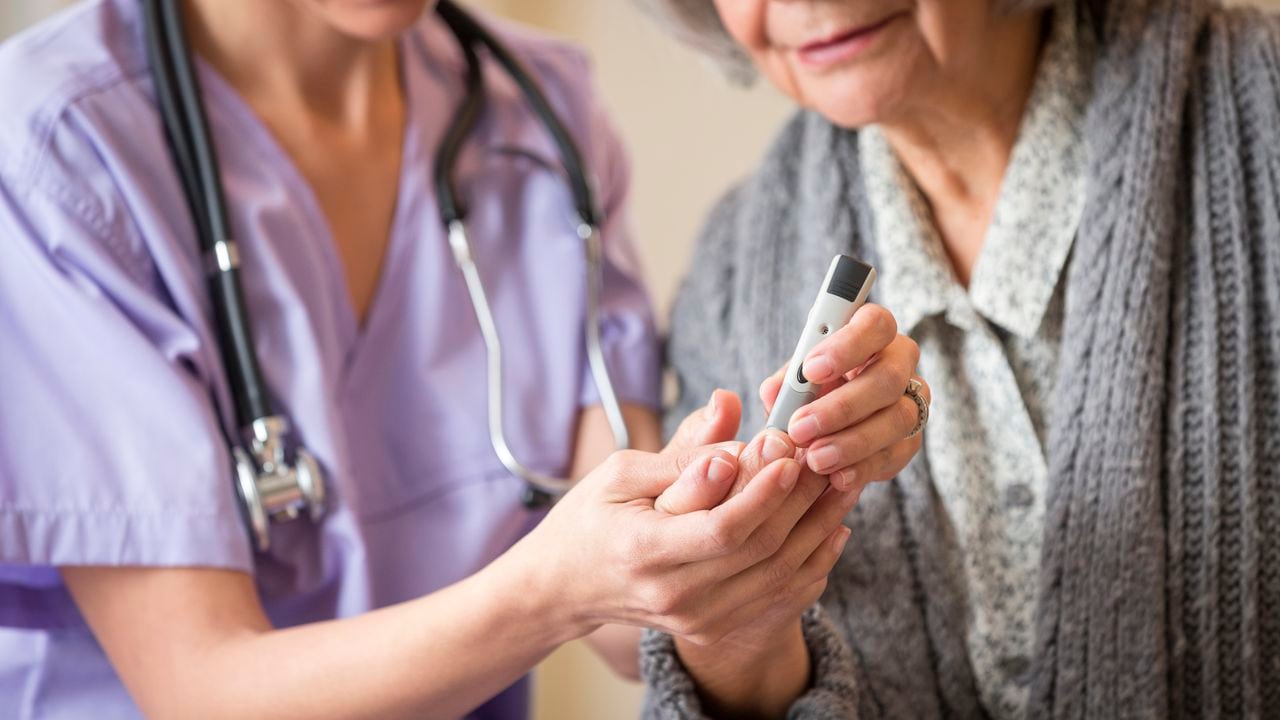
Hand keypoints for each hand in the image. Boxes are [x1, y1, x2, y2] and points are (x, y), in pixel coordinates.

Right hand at [514, 391, 848, 645]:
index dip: (764, 491)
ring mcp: (696, 618)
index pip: (722, 527)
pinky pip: (778, 598)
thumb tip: (729, 411)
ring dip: (818, 528)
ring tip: (839, 485)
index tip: (789, 452)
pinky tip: (830, 529)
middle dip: (801, 500)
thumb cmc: (590, 519)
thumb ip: (682, 450)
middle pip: (760, 550)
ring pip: (778, 576)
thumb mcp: (621, 472)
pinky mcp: (712, 628)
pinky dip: (812, 562)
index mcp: (644, 550)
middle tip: (825, 458)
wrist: (566, 588)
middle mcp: (674, 594)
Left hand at [761, 304, 929, 490]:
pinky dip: (863, 468)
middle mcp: (900, 363)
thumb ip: (784, 384)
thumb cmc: (811, 391)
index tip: (811, 370)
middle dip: (842, 406)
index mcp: (872, 334)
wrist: (827, 429)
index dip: (847, 345)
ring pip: (897, 419)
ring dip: (852, 442)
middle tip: (800, 428)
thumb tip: (776, 393)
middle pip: (888, 378)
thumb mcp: (793, 381)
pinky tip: (836, 477)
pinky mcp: (911, 440)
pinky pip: (895, 454)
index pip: (876, 325)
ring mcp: (912, 402)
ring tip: (815, 459)